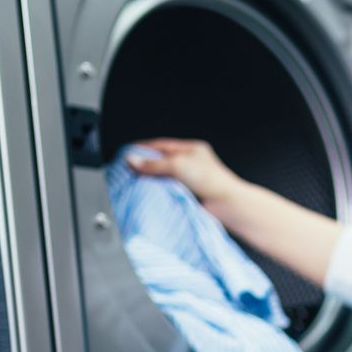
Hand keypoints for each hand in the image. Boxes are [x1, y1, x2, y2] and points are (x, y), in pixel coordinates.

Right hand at [126, 138, 244, 206]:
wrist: (226, 206)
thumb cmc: (209, 180)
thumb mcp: (178, 165)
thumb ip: (153, 164)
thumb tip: (131, 160)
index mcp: (191, 150)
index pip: (160, 146)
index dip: (142, 149)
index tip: (126, 153)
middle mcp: (190, 164)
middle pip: (160, 162)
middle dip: (144, 166)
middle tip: (125, 170)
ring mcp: (189, 181)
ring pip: (162, 178)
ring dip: (149, 181)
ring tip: (132, 183)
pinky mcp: (187, 196)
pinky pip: (167, 192)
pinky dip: (156, 192)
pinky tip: (145, 194)